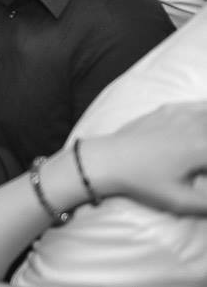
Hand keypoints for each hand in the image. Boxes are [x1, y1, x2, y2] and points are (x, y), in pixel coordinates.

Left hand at [82, 102, 206, 214]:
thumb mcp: (181, 201)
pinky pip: (200, 104)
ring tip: (202, 148)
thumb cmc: (144, 183)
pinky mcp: (169, 108)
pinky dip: (206, 110)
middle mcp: (196, 125)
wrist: (108, 160)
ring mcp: (182, 112)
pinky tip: (204, 122)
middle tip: (204, 161)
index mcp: (202, 148)